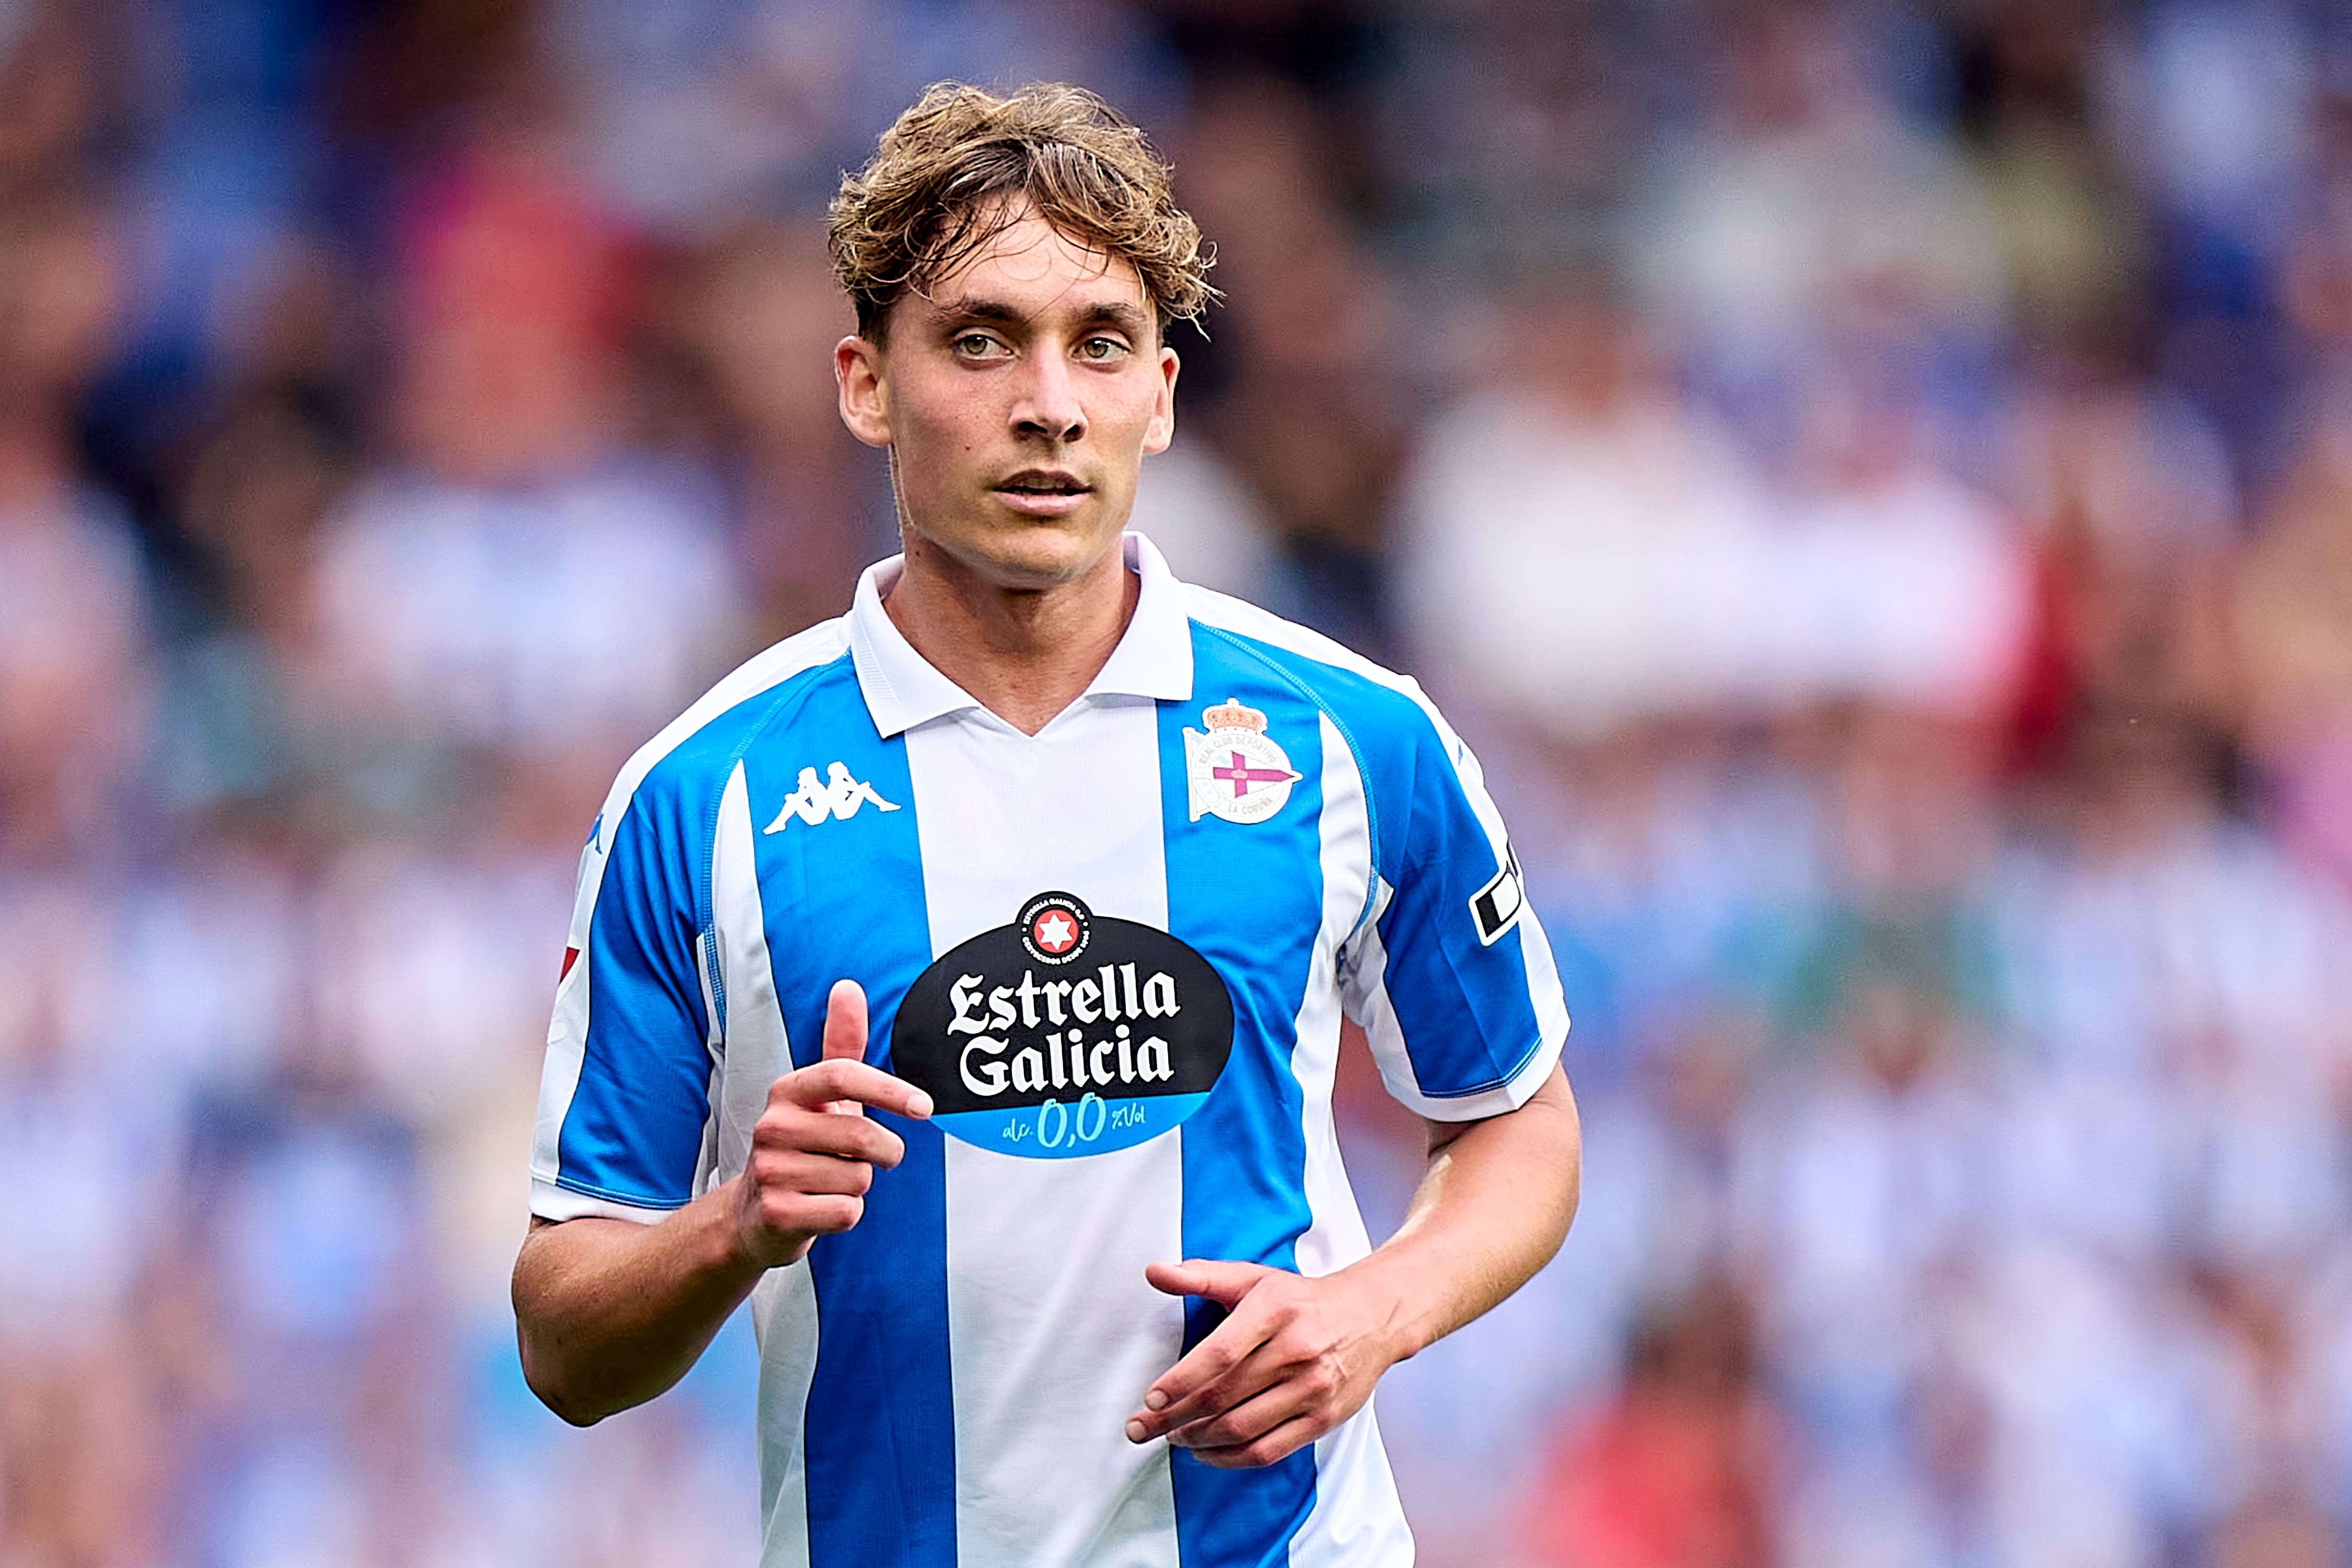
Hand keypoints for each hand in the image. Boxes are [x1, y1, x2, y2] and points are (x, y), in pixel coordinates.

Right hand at [731, 979, 931, 1268]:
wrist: (754, 1215)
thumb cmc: (802, 1148)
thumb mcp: (821, 1097)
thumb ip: (841, 1045)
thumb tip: (848, 987)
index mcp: (787, 1092)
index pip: (843, 1074)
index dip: (889, 1089)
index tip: (924, 1106)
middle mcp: (772, 1126)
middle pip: (862, 1135)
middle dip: (884, 1152)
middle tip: (871, 1158)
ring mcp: (770, 1171)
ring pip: (858, 1178)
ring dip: (859, 1184)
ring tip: (830, 1182)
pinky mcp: (777, 1213)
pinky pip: (846, 1211)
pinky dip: (847, 1213)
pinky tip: (821, 1207)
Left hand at [1123, 1259, 1406, 1468]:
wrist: (1371, 1316)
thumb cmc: (1301, 1300)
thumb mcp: (1254, 1278)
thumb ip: (1201, 1276)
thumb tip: (1154, 1272)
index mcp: (1274, 1309)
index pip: (1220, 1353)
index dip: (1180, 1380)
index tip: (1151, 1398)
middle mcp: (1296, 1349)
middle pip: (1224, 1395)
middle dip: (1175, 1418)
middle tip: (1143, 1428)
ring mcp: (1313, 1388)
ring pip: (1243, 1427)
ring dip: (1198, 1439)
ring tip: (1173, 1437)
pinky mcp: (1324, 1418)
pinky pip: (1268, 1449)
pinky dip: (1230, 1457)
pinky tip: (1207, 1451)